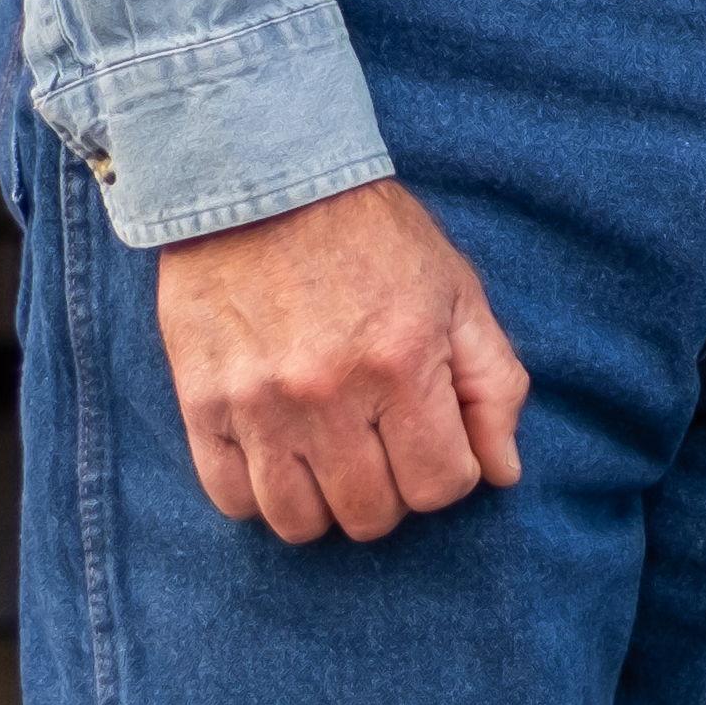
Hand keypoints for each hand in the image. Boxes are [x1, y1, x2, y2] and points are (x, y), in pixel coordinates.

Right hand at [153, 175, 531, 543]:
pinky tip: (283, 455)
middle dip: (393, 493)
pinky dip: (262, 494)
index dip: (451, 474)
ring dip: (327, 504)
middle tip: (387, 448)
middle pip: (371, 514)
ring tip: (336, 457)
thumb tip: (503, 472)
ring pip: (298, 522)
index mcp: (404, 362)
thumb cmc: (374, 237)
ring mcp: (259, 406)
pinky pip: (233, 499)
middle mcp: (329, 394)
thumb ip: (492, 384)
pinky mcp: (202, 406)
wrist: (266, 182)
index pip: (441, 485)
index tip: (438, 443)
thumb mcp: (458, 293)